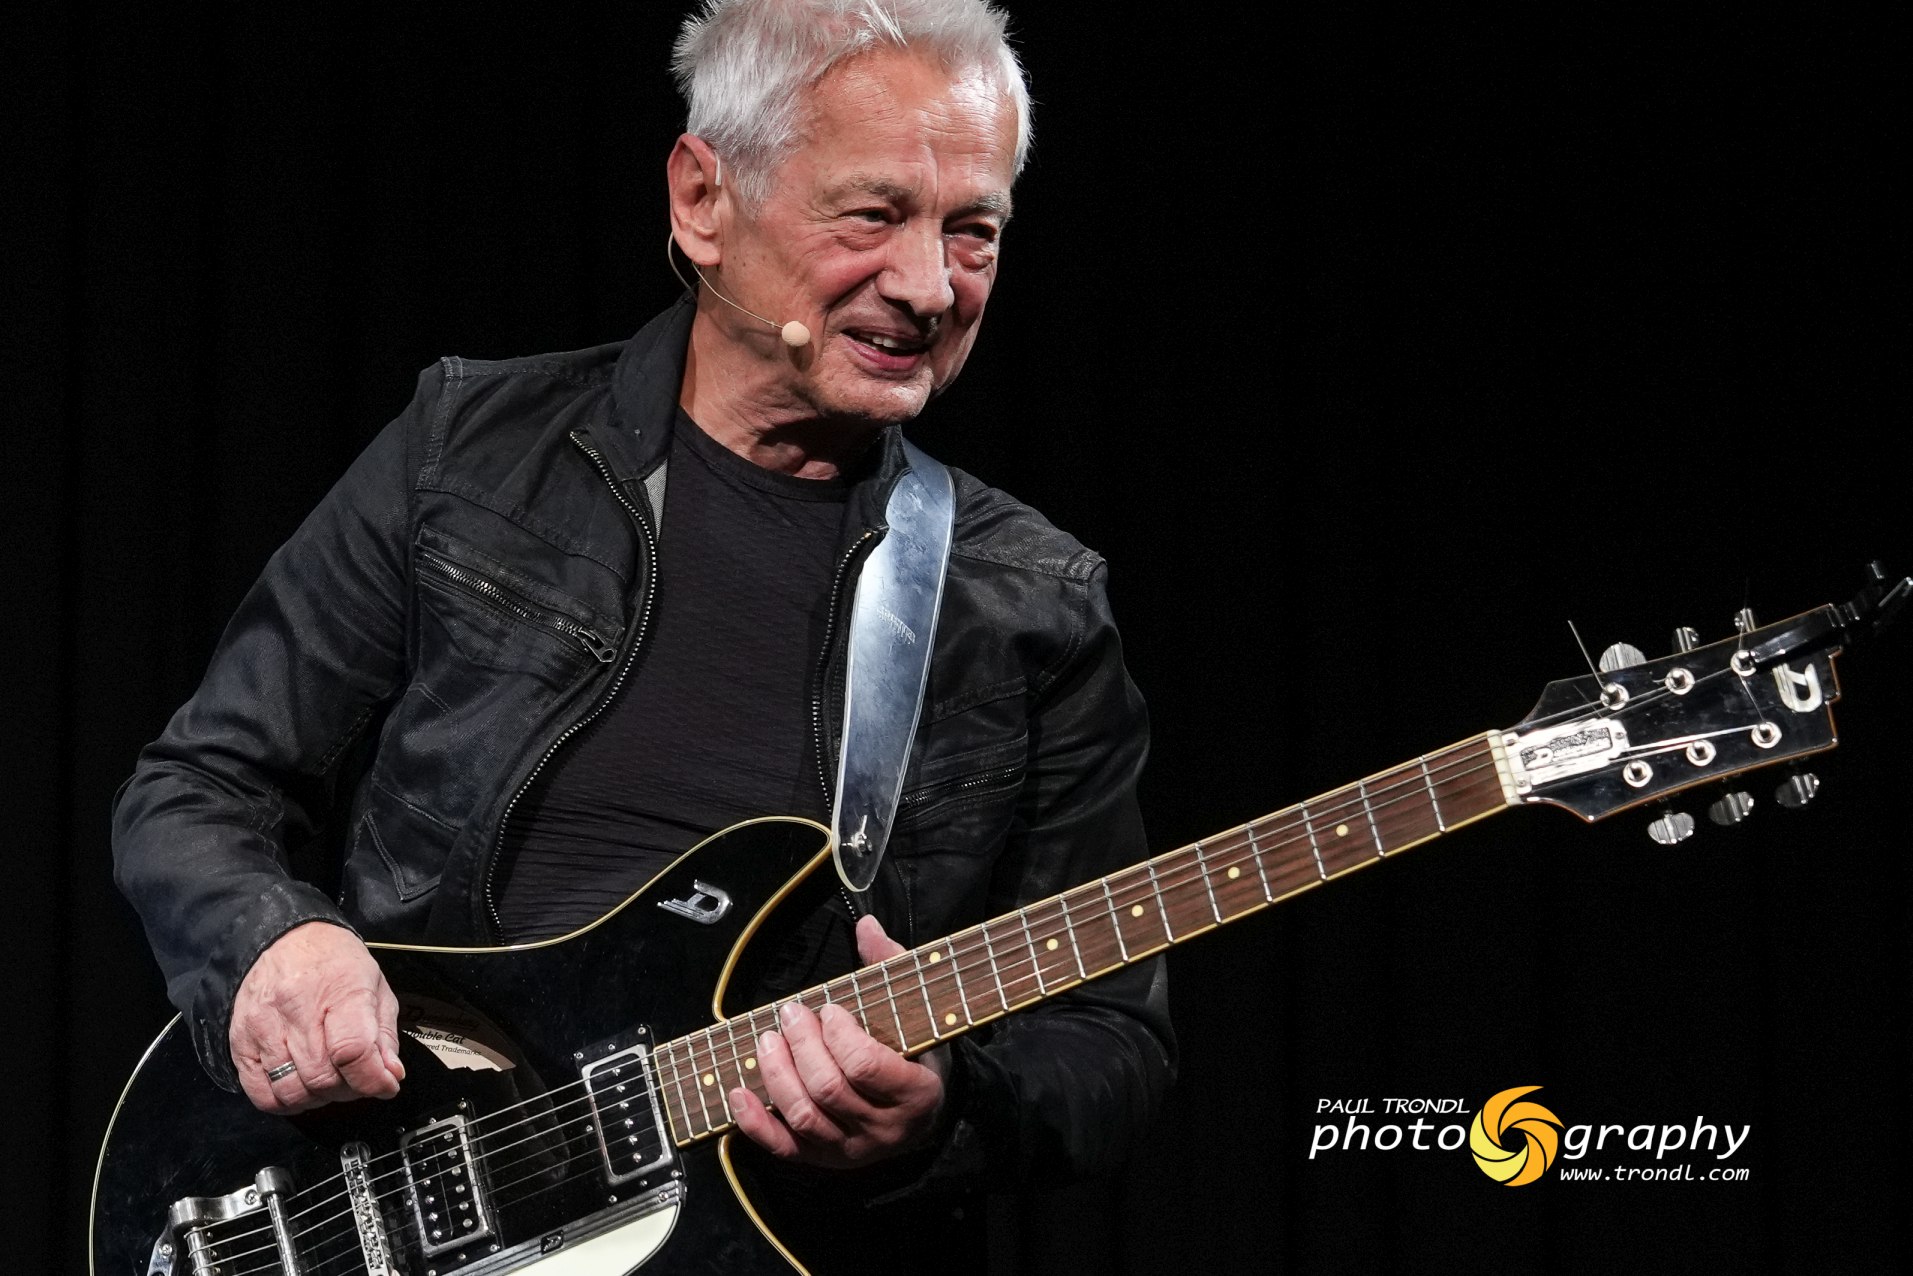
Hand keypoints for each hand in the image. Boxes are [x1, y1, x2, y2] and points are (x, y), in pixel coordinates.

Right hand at [229, 921, 405, 1113]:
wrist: (283, 938)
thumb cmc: (333, 962)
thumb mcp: (374, 985)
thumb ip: (384, 1035)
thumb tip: (390, 1076)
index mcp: (340, 990)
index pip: (353, 1051)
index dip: (372, 1079)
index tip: (384, 1084)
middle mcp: (297, 1009)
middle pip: (323, 1078)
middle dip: (348, 1090)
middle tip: (355, 1079)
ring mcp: (263, 1027)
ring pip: (292, 1091)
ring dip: (317, 1098)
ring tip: (328, 1081)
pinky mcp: (240, 1042)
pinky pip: (261, 1093)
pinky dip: (285, 1102)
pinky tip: (300, 1085)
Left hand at [730, 915, 947, 1167]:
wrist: (924, 1115)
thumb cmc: (917, 1056)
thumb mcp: (917, 1013)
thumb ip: (891, 968)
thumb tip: (866, 926)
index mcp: (915, 1093)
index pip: (866, 1066)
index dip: (839, 1035)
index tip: (829, 1009)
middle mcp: (884, 1129)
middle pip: (828, 1088)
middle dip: (801, 1045)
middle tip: (790, 1014)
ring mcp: (852, 1150)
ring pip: (804, 1116)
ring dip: (777, 1074)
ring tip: (766, 1040)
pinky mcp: (824, 1161)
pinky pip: (783, 1147)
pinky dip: (755, 1122)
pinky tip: (738, 1092)